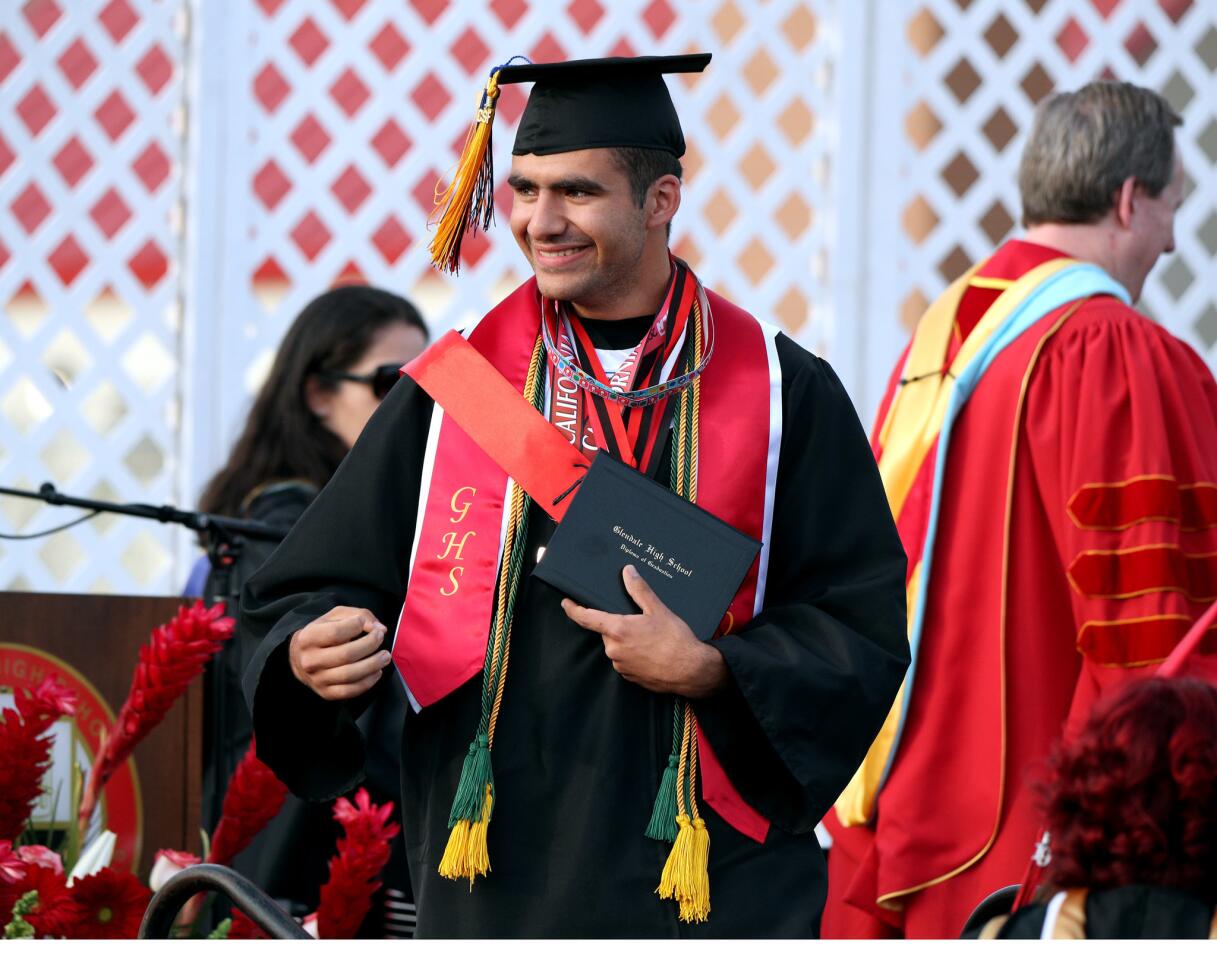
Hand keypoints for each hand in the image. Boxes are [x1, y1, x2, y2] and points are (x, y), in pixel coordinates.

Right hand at [288, 606, 390, 700]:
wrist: (299, 659)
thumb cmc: (322, 633)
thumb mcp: (335, 616)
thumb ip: (359, 615)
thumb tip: (379, 628)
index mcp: (308, 638)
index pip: (336, 632)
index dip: (357, 626)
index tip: (365, 623)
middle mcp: (310, 661)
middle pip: (346, 654)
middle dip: (370, 644)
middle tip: (380, 637)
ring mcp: (317, 679)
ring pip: (350, 675)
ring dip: (374, 664)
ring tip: (385, 656)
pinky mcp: (326, 693)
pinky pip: (350, 691)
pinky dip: (368, 682)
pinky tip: (377, 672)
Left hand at [561, 565, 728, 697]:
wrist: (691, 671)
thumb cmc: (675, 640)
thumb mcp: (657, 610)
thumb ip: (639, 590)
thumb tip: (628, 572)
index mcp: (617, 630)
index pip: (586, 618)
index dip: (573, 610)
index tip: (566, 603)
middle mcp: (614, 649)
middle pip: (607, 631)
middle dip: (619, 625)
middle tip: (640, 622)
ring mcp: (621, 665)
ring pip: (617, 646)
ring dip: (628, 640)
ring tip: (651, 638)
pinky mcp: (629, 677)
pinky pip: (625, 660)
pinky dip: (635, 654)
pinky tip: (652, 651)